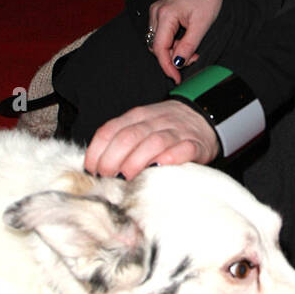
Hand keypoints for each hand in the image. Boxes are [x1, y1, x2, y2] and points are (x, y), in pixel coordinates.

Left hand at [84, 100, 218, 178]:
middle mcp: (154, 121)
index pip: (110, 131)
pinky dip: (170, 158)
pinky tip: (160, 167)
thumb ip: (119, 141)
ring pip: (153, 142)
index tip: (92, 170)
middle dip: (113, 160)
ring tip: (127, 178)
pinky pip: (183, 149)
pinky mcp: (195, 144)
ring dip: (136, 161)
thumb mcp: (140, 126)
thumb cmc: (164, 127)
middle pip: (128, 137)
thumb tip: (95, 166)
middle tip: (107, 178)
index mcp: (136, 116)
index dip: (97, 152)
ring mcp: (176, 132)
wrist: (202, 115)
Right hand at [148, 0, 223, 81]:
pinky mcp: (161, 12)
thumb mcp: (202, 24)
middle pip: (157, 47)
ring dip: (173, 51)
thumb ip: (188, 45)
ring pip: (159, 42)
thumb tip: (177, 63)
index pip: (160, 48)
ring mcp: (157, 12)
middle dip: (172, 58)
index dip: (167, 66)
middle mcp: (156, 13)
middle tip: (193, 58)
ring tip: (192, 49)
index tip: (176, 78)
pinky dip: (173, 42)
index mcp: (165, 15)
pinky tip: (186, 41)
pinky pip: (162, 34)